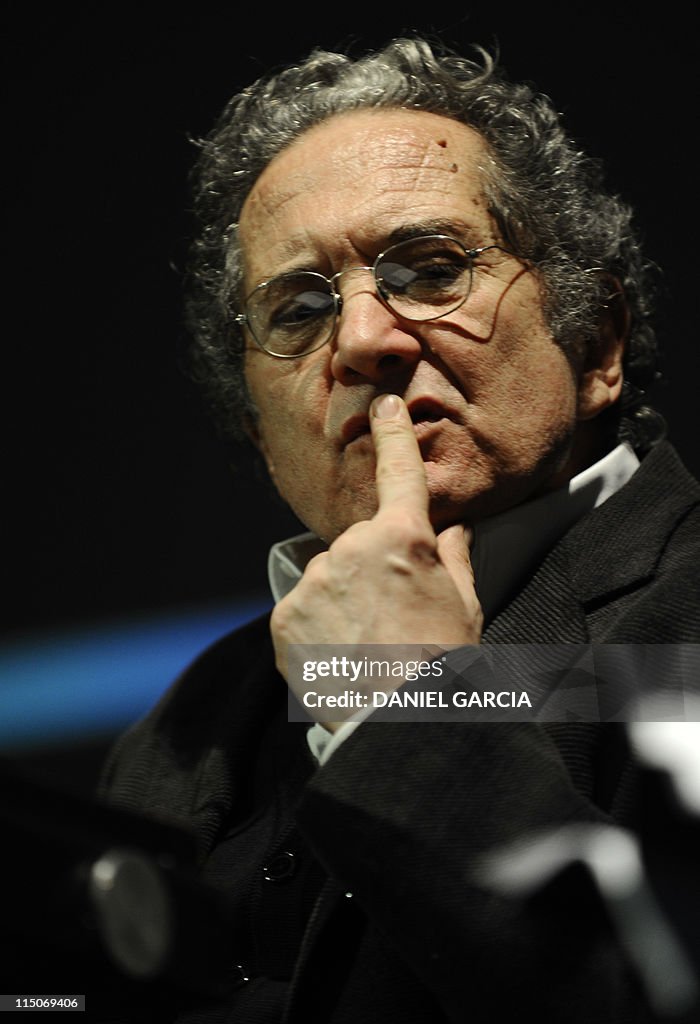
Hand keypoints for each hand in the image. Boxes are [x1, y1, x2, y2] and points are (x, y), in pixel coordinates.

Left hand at [271, 393, 482, 725]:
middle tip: (393, 618)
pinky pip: (303, 608)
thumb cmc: (444, 664)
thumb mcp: (465, 605)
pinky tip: (340, 654)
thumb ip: (453, 555)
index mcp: (401, 538)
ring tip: (366, 644)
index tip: (381, 403)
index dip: (392, 434)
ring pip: (328, 576)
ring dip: (342, 599)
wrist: (402, 725)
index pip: (399, 473)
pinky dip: (317, 626)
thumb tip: (451, 527)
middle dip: (371, 569)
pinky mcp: (285, 615)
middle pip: (358, 544)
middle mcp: (350, 548)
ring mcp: (313, 581)